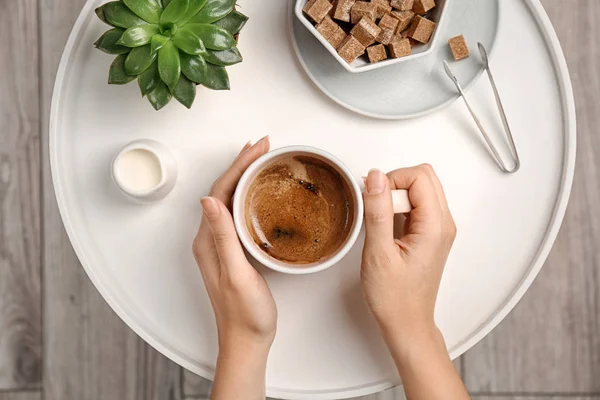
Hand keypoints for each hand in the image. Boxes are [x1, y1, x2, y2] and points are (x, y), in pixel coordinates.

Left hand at [192, 136, 276, 351]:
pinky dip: (249, 195)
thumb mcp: (237, 274)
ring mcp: (221, 244)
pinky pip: (238, 212)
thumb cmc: (244, 313)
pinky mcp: (233, 250)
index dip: (239, 165)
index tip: (258, 147)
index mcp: (208, 240)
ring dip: (245, 176)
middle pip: (224, 190)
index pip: (220, 190)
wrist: (246, 340)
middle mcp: (210, 238)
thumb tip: (209, 199)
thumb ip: (223, 237)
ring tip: (262, 159)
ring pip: (231, 199)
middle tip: (264, 145)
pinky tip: (261, 193)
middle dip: (242, 164)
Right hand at [360, 165, 456, 351]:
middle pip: (423, 177)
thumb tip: (376, 177)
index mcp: (435, 226)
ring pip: (420, 189)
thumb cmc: (394, 298)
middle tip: (377, 208)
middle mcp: (443, 224)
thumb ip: (377, 211)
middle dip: (394, 183)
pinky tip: (385, 227)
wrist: (406, 323)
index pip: (419, 176)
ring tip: (380, 222)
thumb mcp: (378, 253)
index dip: (392, 180)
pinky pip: (416, 205)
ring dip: (396, 196)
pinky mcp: (429, 234)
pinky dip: (398, 207)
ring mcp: (438, 229)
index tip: (375, 198)